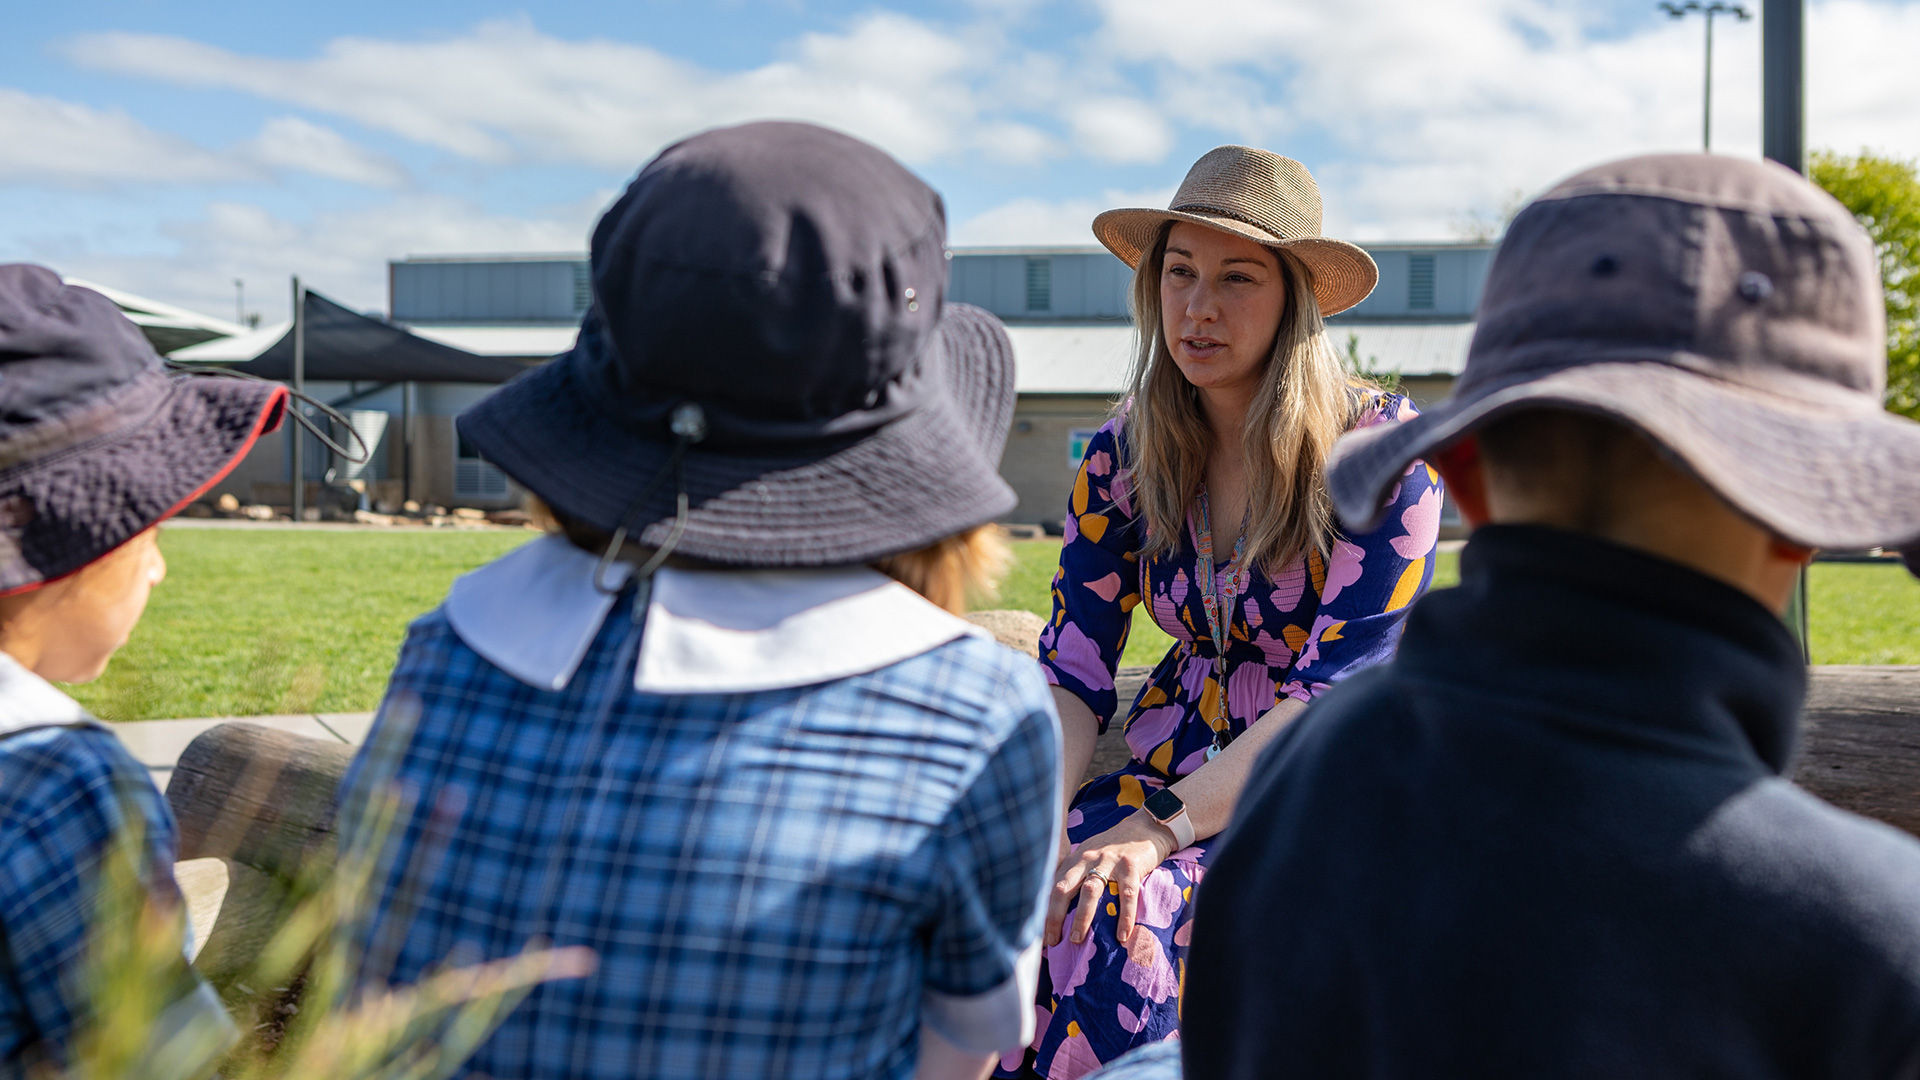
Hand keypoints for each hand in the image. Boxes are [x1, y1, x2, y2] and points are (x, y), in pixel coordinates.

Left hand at [1045, 811, 1175, 949]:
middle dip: (1053, 916)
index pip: (1051, 887)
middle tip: (1052, 941)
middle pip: (1063, 888)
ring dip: (1082, 917)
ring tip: (1076, 939)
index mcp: (1074, 860)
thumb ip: (1075, 877)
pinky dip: (1124, 917)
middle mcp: (1086, 859)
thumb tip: (1058, 910)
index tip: (1039, 936)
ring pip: (1090, 891)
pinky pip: (1126, 895)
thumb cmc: (1113, 849)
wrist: (1144, 828)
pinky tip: (1121, 936)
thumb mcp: (1088, 857)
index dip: (1042, 911)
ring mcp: (1108, 862)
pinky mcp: (1131, 866)